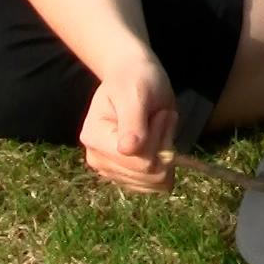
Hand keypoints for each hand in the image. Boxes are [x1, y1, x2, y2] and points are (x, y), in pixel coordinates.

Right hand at [78, 51, 177, 192]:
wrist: (134, 78)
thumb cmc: (135, 79)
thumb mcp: (136, 93)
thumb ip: (132, 121)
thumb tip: (127, 150)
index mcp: (95, 138)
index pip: (139, 161)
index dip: (160, 140)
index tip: (160, 114)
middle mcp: (98, 159)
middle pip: (149, 173)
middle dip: (165, 145)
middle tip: (162, 118)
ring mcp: (112, 170)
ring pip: (156, 183)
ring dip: (167, 153)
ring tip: (159, 127)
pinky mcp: (126, 176)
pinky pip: (156, 185)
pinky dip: (167, 164)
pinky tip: (160, 141)